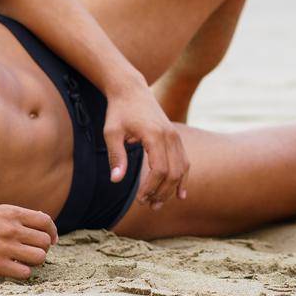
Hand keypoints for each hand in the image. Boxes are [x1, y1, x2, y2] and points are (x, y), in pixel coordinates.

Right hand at [0, 206, 57, 279]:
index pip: (45, 221)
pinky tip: (13, 270)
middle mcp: (10, 229)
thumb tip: (39, 224)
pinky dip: (22, 273)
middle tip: (32, 252)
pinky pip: (25, 272)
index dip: (52, 232)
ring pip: (39, 257)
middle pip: (44, 241)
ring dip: (34, 261)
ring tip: (23, 261)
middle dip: (42, 248)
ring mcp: (4, 248)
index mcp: (10, 213)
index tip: (51, 240)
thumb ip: (14, 217)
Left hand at [102, 85, 188, 208]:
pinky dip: (183, 178)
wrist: (131, 90)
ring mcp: (175, 136)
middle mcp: (170, 136)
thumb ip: (116, 156)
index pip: (159, 170)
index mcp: (155, 135)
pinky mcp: (176, 137)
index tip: (140, 199)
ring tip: (158, 203)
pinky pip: (184, 161)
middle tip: (148, 205)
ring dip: (172, 189)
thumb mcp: (111, 133)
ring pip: (181, 169)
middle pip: (173, 173)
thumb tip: (116, 180)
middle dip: (162, 192)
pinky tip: (180, 194)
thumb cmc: (118, 111)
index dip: (151, 188)